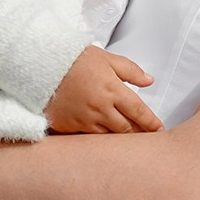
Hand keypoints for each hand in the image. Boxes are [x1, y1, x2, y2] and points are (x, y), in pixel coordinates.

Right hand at [45, 47, 161, 134]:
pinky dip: (97, 139)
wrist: (41, 65)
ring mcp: (84, 120)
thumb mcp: (106, 58)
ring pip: (109, 137)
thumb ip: (130, 70)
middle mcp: (100, 108)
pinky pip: (88, 138)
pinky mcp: (69, 127)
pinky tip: (102, 141)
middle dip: (138, 133)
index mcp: (112, 90)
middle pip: (126, 129)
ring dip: (118, 138)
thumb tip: (148, 80)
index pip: (139, 111)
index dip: (151, 123)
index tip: (158, 129)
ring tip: (126, 141)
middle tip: (145, 137)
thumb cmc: (73, 60)